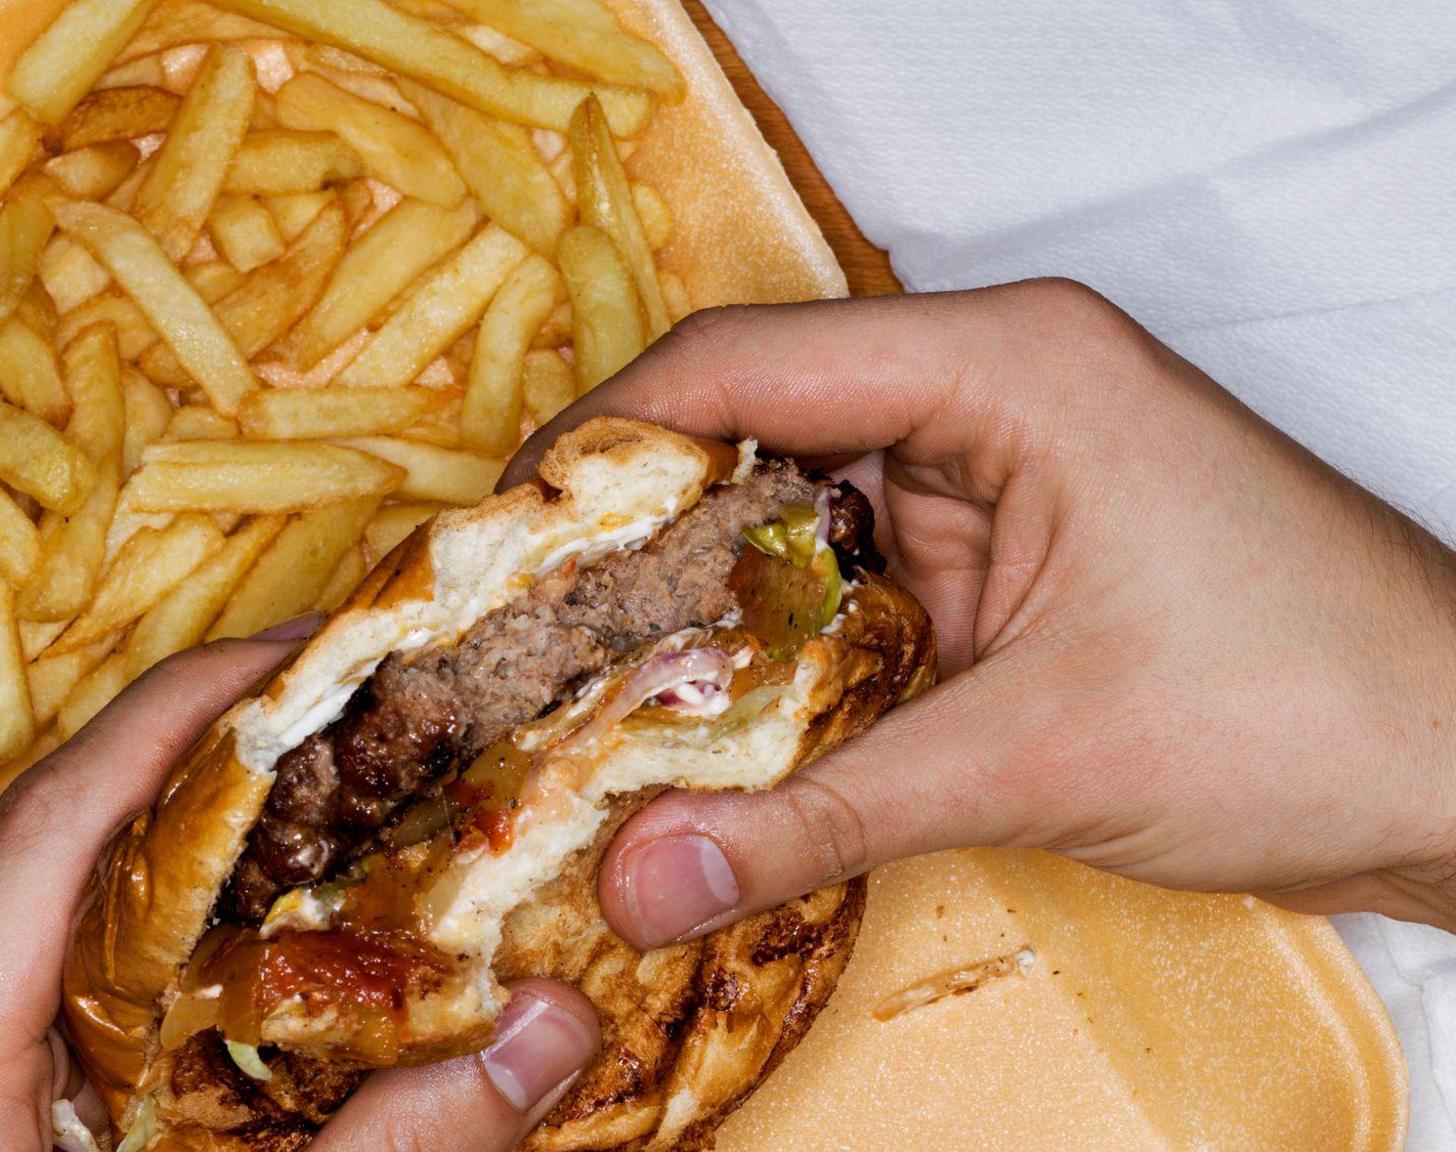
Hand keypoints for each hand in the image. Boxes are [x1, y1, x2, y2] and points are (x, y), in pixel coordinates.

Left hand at [0, 621, 599, 1151]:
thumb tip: (546, 1029)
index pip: (54, 827)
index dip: (181, 713)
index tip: (301, 649)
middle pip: (53, 874)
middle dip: (212, 802)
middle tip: (352, 752)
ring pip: (42, 943)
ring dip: (182, 895)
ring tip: (314, 855)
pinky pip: (23, 1012)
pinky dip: (137, 980)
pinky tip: (232, 985)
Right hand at [505, 279, 1455, 945]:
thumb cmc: (1313, 709)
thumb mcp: (1038, 758)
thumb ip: (821, 813)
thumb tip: (640, 879)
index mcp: (1004, 366)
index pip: (746, 362)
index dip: (604, 440)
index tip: (501, 540)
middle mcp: (989, 392)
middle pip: (753, 428)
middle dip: (634, 532)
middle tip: (520, 634)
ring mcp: (1000, 472)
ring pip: (794, 510)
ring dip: (703, 600)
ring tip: (582, 686)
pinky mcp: (1008, 552)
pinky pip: (851, 577)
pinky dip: (779, 644)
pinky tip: (709, 720)